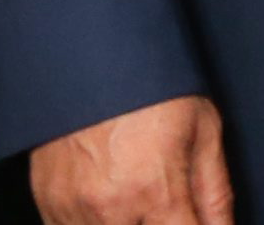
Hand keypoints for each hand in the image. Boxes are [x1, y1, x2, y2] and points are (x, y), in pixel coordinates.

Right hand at [27, 96, 230, 224]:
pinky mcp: (48, 206)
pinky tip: (111, 202)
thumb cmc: (153, 86)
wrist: (90, 55)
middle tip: (165, 206)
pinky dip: (95, 223)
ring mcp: (73, 211)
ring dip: (128, 224)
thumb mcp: (203, 129)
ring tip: (138, 195)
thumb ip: (215, 193)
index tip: (193, 221)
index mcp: (157, 191)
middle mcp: (111, 209)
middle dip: (159, 224)